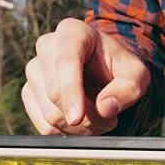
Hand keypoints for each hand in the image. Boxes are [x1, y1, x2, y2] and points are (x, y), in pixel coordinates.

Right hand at [22, 18, 151, 134]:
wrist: (103, 72)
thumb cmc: (119, 69)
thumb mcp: (136, 75)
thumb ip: (127, 90)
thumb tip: (104, 109)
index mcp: (72, 32)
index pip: (66, 63)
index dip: (70, 92)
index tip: (77, 118)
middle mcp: (46, 47)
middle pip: (56, 93)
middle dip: (85, 117)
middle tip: (109, 119)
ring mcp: (33, 70)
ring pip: (50, 114)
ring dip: (79, 128)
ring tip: (99, 119)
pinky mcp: (29, 93)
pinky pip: (44, 126)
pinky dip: (66, 132)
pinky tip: (82, 123)